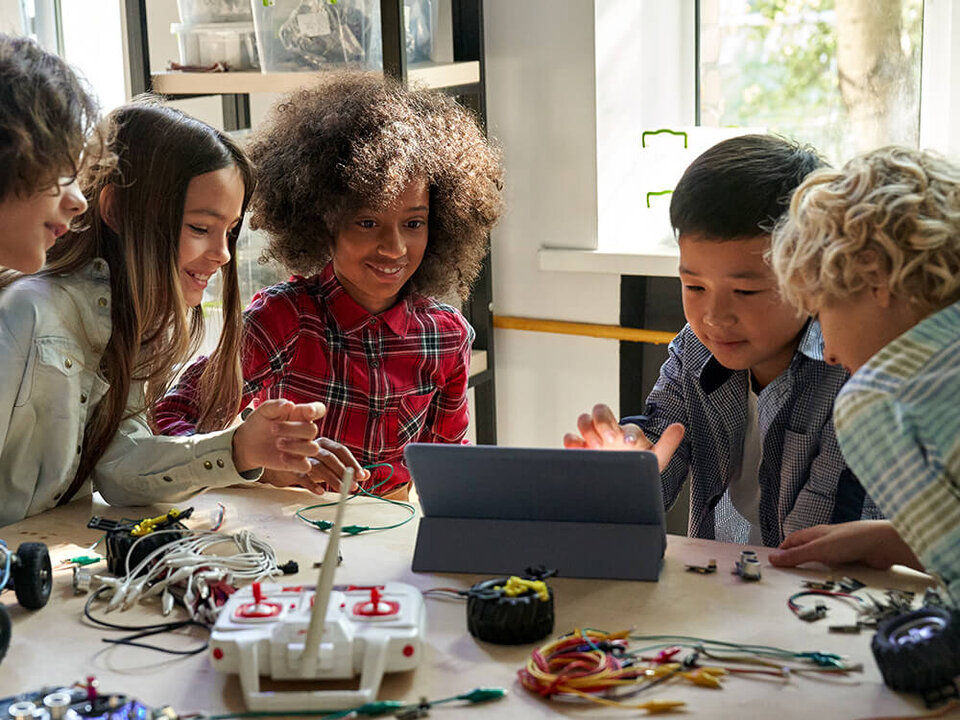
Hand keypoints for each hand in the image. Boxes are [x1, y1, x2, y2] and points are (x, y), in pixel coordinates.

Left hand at [231, 399, 324, 473]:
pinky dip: (294, 462)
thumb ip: (276, 405)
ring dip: (295, 446)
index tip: (308, 411)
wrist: (247, 442)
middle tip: (272, 429)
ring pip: (313, 449)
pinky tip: (281, 457)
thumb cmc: (259, 422)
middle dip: (293, 429)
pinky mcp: (296, 463)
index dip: (317, 410)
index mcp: (300, 414)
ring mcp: (302, 447)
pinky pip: (305, 466)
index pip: (318, 410)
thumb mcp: (264, 411)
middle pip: (312, 430)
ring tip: (277, 443)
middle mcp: (304, 431)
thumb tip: (289, 405)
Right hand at [258, 439, 369, 495]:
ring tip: (341, 491)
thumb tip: (367, 475)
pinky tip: (321, 492)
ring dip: (332, 480)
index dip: (352, 462)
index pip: (341, 450)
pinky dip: (312, 484)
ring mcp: (301, 456)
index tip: (362, 476)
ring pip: (318, 466)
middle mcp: (313, 446)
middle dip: (344, 473)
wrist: (281, 465)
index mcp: (324, 442)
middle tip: (353, 487)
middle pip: (331, 457)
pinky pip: (302, 476)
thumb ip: (346, 468)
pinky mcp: (290, 467)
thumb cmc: (309, 464)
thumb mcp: (329, 465)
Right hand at [562, 403, 684, 470]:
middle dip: (604, 423)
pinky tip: (577, 449)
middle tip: (609, 439)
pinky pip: (570, 438)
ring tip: (596, 446)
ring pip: (584, 420)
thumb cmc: (636, 467)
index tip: (628, 442)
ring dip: (587, 429)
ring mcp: (593, 439)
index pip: (625, 424)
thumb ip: (667, 444)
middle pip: (600, 411)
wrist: (621, 485)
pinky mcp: (579, 449)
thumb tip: (679, 427)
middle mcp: (609, 432)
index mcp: (627, 432)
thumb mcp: (654, 459)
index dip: (627, 432)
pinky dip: (571, 441)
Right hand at [769, 520, 923, 570]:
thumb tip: (773, 558)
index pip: (793, 541)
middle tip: (788, 577)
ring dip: (817, 573)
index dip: (783, 550)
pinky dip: (832, 578)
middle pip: (807, 553)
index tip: (774, 562)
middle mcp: (827, 542)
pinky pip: (838, 572)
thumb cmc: (851, 538)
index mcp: (815, 534)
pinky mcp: (853, 562)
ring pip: (823, 564)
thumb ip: (796, 555)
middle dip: (798, 563)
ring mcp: (840, 552)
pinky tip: (831, 585)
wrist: (883, 544)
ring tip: (808, 586)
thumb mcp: (817, 549)